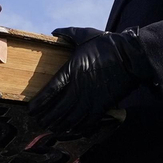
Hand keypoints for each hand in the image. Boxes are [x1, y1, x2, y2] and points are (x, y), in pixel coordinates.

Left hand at [28, 28, 142, 133]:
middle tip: (39, 122)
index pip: (51, 90)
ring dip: (61, 125)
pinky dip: (81, 128)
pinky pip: (89, 121)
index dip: (40, 102)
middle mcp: (79, 87)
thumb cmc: (108, 44)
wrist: (131, 55)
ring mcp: (91, 97)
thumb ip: (68, 33)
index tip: (31, 109)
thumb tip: (55, 31)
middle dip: (48, 117)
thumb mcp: (86, 34)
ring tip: (52, 129)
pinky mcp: (104, 104)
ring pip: (72, 117)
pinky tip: (75, 130)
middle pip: (59, 108)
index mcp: (72, 70)